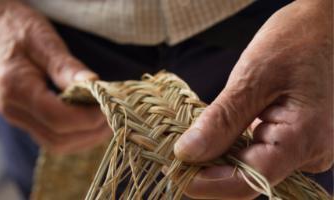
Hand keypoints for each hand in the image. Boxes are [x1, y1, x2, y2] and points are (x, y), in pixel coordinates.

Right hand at [0, 1, 110, 153]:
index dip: (87, 118)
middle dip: (90, 132)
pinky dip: (75, 135)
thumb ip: (67, 67)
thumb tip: (94, 85)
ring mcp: (17, 116)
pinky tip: (90, 122)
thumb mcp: (45, 41)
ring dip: (85, 138)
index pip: (57, 119)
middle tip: (114, 117)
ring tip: (106, 121)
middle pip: (57, 139)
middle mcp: (13, 110)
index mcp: (16, 88)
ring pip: (55, 144)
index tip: (110, 107)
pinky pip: (51, 137)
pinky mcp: (24, 117)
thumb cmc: (19, 28)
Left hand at [174, 0, 332, 198]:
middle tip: (176, 152)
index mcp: (304, 141)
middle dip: (208, 170)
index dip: (205, 184)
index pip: (247, 183)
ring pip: (251, 168)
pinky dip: (232, 147)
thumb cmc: (296, 40)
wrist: (326, 24)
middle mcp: (309, 154)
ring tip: (191, 141)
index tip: (173, 170)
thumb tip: (187, 154)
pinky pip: (259, 154)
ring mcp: (305, 148)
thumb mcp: (252, 78)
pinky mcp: (296, 139)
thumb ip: (221, 121)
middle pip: (248, 179)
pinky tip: (214, 134)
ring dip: (218, 158)